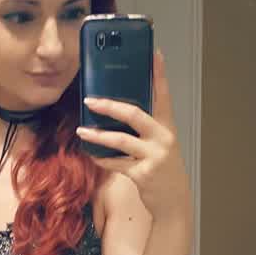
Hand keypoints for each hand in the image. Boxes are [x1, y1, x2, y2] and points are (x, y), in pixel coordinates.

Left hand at [76, 50, 190, 220]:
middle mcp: (163, 138)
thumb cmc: (162, 169)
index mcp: (167, 127)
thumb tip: (116, 112)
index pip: (163, 95)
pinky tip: (92, 154)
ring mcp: (154, 156)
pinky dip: (102, 158)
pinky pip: (115, 163)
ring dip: (97, 136)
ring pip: (120, 140)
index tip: (155, 52)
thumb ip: (144, 129)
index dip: (159, 74)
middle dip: (110, 106)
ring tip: (82, 131)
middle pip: (135, 115)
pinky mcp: (142, 174)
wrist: (174, 202)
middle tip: (90, 100)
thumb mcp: (159, 145)